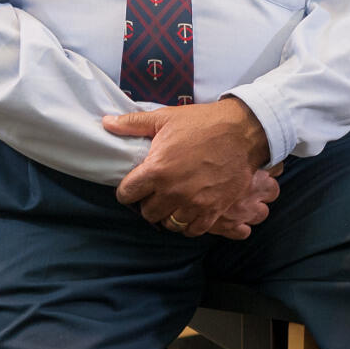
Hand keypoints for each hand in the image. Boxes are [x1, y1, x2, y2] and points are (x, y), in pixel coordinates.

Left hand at [102, 97, 272, 237]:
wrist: (243, 132)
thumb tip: (106, 123)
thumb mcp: (165, 118)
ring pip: (168, 224)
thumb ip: (133, 124)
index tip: (135, 185)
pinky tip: (189, 211)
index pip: (127, 194)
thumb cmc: (203, 123)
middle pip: (147, 213)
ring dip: (168, 214)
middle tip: (155, 192)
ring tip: (172, 202)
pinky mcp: (213, 210)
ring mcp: (194, 204)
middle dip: (148, 203)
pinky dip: (188, 224)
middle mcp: (173, 192)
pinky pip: (192, 230)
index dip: (128, 190)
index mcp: (157, 170)